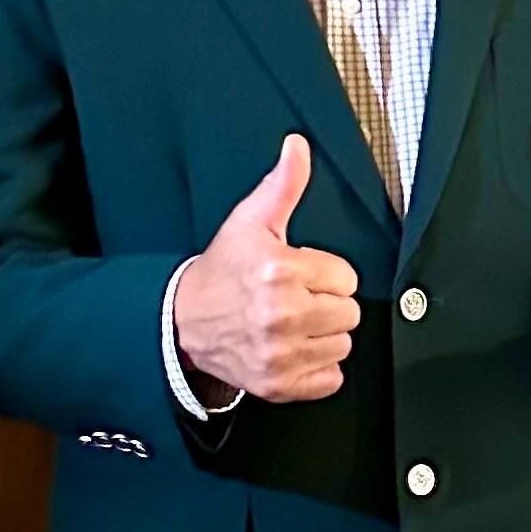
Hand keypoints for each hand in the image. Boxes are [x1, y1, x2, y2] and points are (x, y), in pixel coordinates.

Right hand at [171, 135, 358, 402]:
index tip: (302, 276)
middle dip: (327, 305)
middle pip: (349, 313)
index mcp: (280, 271)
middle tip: (296, 300)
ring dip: (323, 337)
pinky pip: (331, 379)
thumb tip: (298, 147)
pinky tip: (294, 350)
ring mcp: (279, 354)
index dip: (326, 276)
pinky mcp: (278, 384)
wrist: (181, 321)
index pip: (346, 278)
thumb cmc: (222, 272)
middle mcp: (281, 315)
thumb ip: (283, 185)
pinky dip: (318, 370)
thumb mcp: (250, 223)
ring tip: (293, 325)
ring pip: (343, 346)